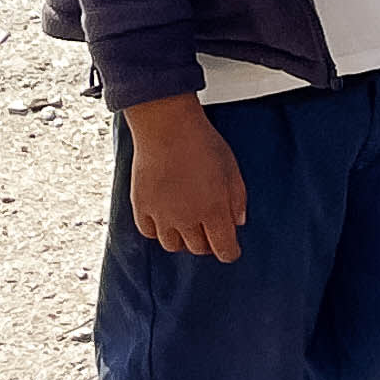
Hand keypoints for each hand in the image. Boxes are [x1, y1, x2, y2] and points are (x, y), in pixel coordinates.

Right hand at [121, 96, 245, 259]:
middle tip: (209, 231)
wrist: (167, 127)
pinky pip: (149, 232)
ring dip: (183, 239)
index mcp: (214, 212)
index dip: (230, 252)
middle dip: (208, 243)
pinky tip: (164, 220)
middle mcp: (187, 220)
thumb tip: (238, 222)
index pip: (224, 250)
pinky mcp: (141, 208)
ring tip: (186, 225)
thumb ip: (238, 199)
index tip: (230, 250)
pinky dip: (158, 230)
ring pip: (172, 245)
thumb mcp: (232, 169)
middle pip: (198, 249)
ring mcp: (161, 216)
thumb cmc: (202, 143)